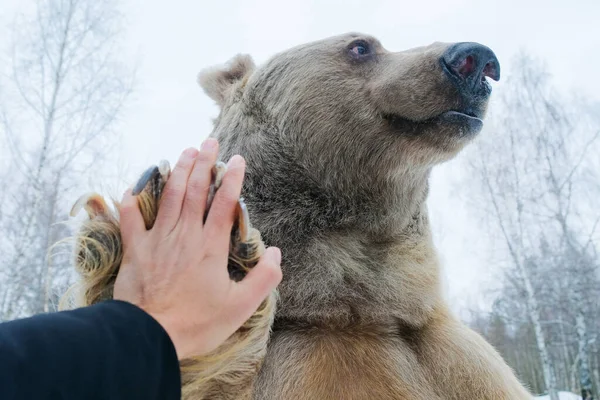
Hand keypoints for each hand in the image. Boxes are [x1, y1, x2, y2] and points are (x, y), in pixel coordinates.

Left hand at [113, 139, 281, 359]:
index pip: (225, 203)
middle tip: (209, 141)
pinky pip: (130, 218)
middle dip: (204, 162)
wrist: (150, 335)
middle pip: (196, 190)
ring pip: (169, 195)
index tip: (237, 159)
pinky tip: (134, 186)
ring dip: (178, 170)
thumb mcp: (241, 307)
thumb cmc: (197, 323)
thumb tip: (277, 253)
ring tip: (185, 151)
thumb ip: (264, 278)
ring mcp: (157, 239)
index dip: (232, 178)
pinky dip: (132, 200)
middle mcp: (185, 234)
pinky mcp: (136, 250)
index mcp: (210, 246)